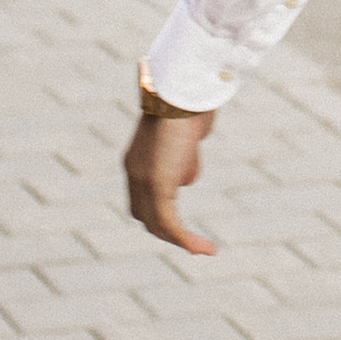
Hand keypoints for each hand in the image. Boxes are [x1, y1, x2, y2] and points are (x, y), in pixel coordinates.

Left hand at [122, 100, 217, 254]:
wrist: (184, 91)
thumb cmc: (191, 105)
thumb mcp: (187, 138)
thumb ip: (183, 160)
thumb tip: (185, 180)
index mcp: (137, 161)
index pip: (141, 200)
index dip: (159, 216)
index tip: (181, 226)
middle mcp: (134, 173)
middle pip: (144, 216)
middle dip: (168, 232)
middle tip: (194, 242)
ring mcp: (142, 180)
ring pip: (157, 223)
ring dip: (181, 240)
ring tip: (205, 248)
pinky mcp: (157, 185)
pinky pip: (170, 223)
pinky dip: (186, 240)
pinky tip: (206, 248)